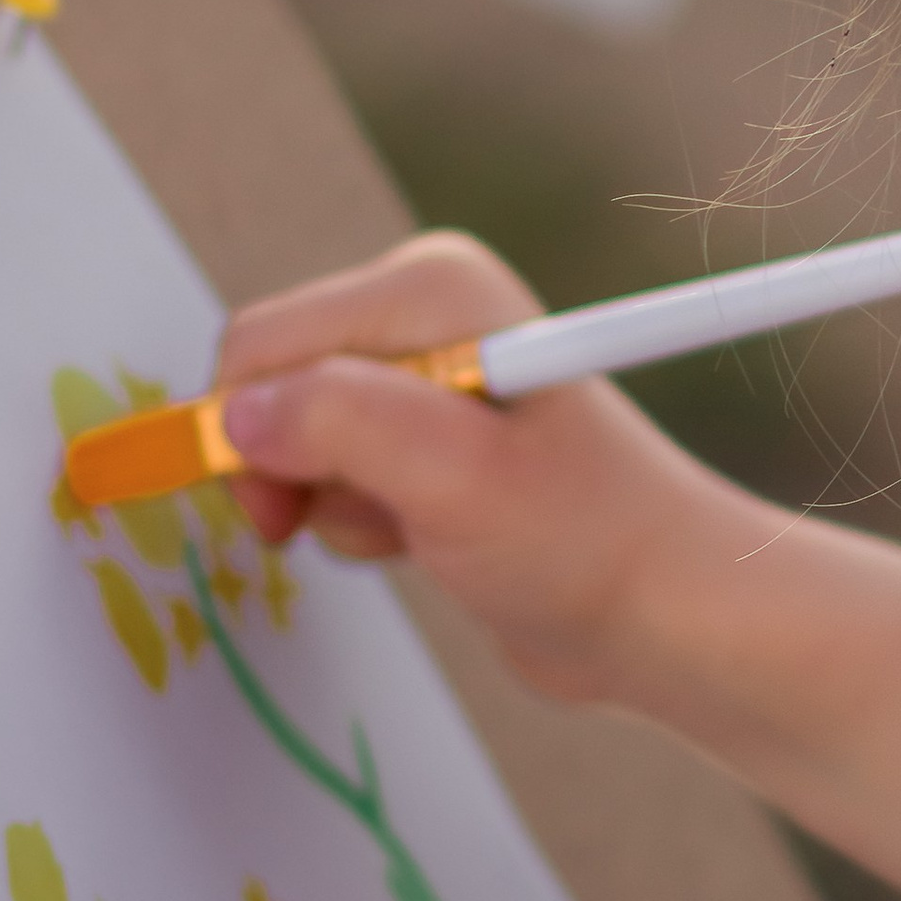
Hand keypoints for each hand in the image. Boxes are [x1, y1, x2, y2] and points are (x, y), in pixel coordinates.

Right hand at [214, 235, 731, 705]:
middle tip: (359, 521)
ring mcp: (427, 380)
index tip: (279, 506)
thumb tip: (236, 413)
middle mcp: (424, 317)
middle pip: (270, 385)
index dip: (246, 429)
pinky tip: (422, 541)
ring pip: (296, 440)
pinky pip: (337, 477)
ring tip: (412, 529)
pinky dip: (359, 520)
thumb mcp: (454, 478)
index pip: (262, 343)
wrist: (664, 612)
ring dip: (331, 505)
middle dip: (289, 469)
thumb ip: (339, 425)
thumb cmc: (584, 539)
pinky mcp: (428, 443)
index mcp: (428, 288)